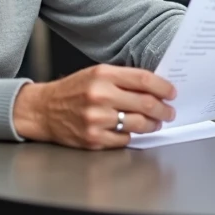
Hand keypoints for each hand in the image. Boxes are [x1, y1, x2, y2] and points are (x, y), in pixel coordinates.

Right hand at [12, 65, 175, 149]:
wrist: (43, 110)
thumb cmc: (71, 91)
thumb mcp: (96, 74)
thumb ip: (122, 79)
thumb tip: (155, 88)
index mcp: (103, 75)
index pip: (144, 79)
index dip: (163, 87)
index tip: (172, 93)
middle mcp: (100, 95)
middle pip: (146, 103)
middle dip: (163, 109)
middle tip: (169, 112)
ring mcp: (96, 119)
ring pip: (138, 124)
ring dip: (152, 124)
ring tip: (155, 123)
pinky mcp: (93, 138)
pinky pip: (124, 139)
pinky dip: (131, 136)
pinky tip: (130, 131)